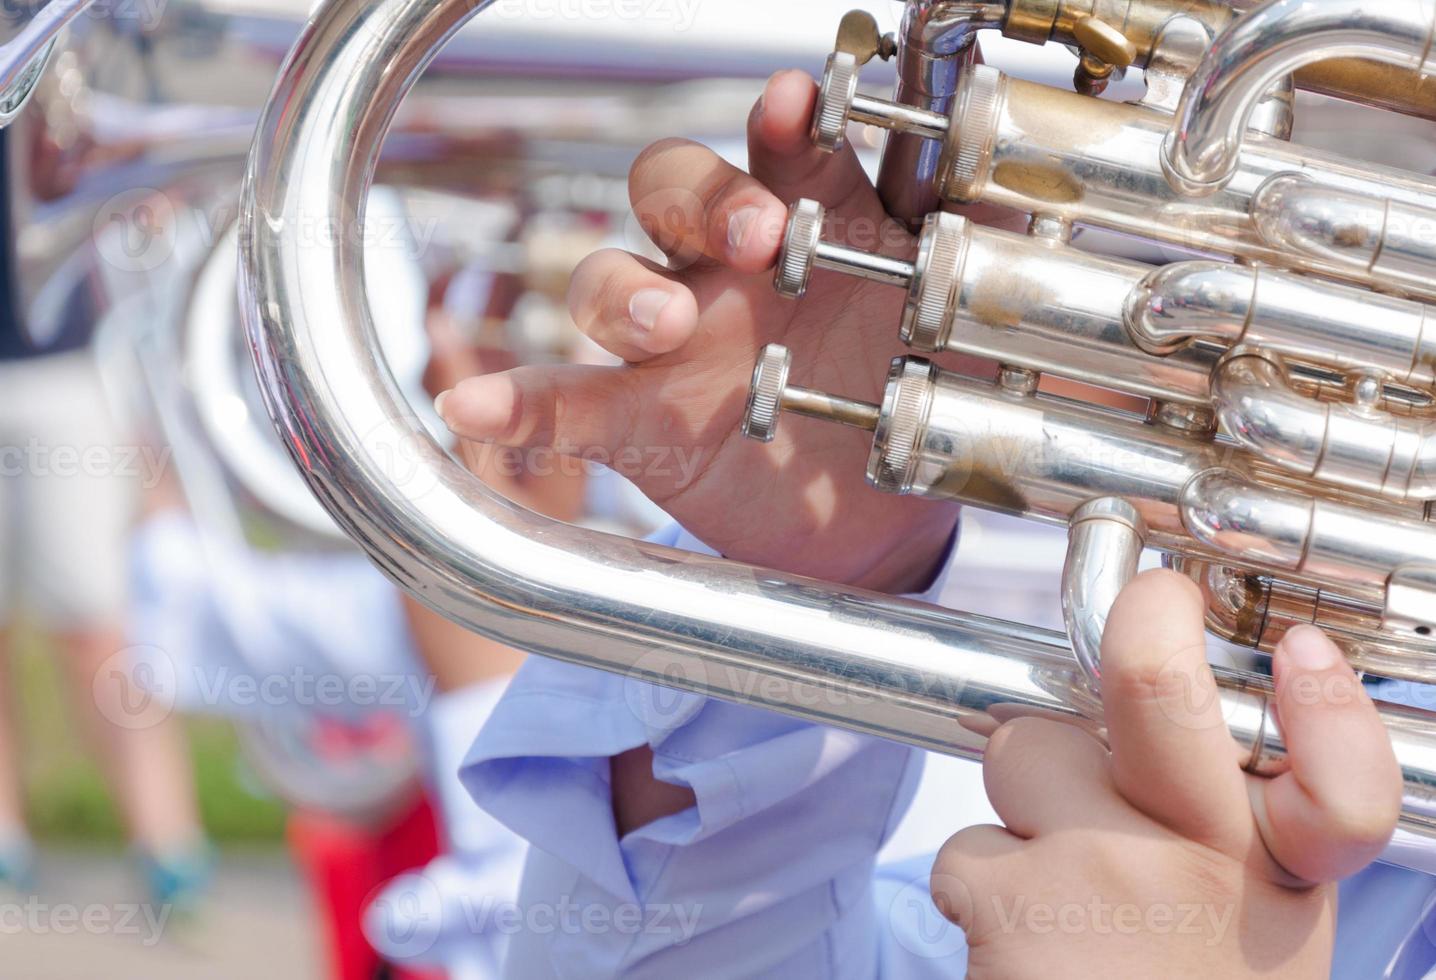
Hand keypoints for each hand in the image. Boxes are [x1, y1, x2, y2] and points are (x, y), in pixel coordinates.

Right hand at [434, 71, 959, 592]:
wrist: (878, 511)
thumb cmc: (911, 393)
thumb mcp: (962, 321)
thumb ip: (984, 243)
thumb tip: (1027, 169)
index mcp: (809, 226)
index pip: (778, 152)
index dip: (781, 123)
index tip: (797, 106)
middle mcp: (728, 267)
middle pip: (672, 189)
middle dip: (703, 197)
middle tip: (756, 237)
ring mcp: (675, 341)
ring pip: (608, 278)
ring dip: (621, 290)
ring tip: (662, 327)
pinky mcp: (638, 418)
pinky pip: (562, 402)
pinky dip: (516, 406)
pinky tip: (470, 412)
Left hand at [932, 570, 1400, 978]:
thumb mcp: (1249, 931)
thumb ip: (1236, 833)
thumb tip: (1207, 707)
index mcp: (1281, 886)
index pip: (1343, 784)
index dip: (1327, 708)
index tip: (1303, 656)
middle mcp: (1208, 871)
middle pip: (1156, 691)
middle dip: (1140, 627)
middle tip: (1148, 606)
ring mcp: (1107, 876)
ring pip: (1030, 752)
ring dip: (1027, 800)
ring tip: (1062, 879)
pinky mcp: (1013, 900)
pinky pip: (969, 844)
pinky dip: (981, 885)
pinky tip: (1021, 940)